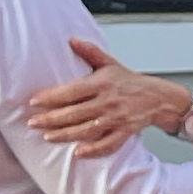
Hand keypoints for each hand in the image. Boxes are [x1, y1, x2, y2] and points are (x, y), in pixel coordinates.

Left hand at [28, 39, 192, 152]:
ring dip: (65, 134)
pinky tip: (79, 153)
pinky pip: (108, 144)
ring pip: (86, 129)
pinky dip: (94, 150)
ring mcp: (116, 118)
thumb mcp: (111, 63)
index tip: (34, 101)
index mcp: (101, 84)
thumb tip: (72, 40)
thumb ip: (90, 52)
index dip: (51, 97)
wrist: (160, 97)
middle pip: (74, 113)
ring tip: (47, 137)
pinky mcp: (125, 131)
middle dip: (51, 119)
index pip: (71, 91)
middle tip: (33, 123)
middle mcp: (107, 101)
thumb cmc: (131, 81)